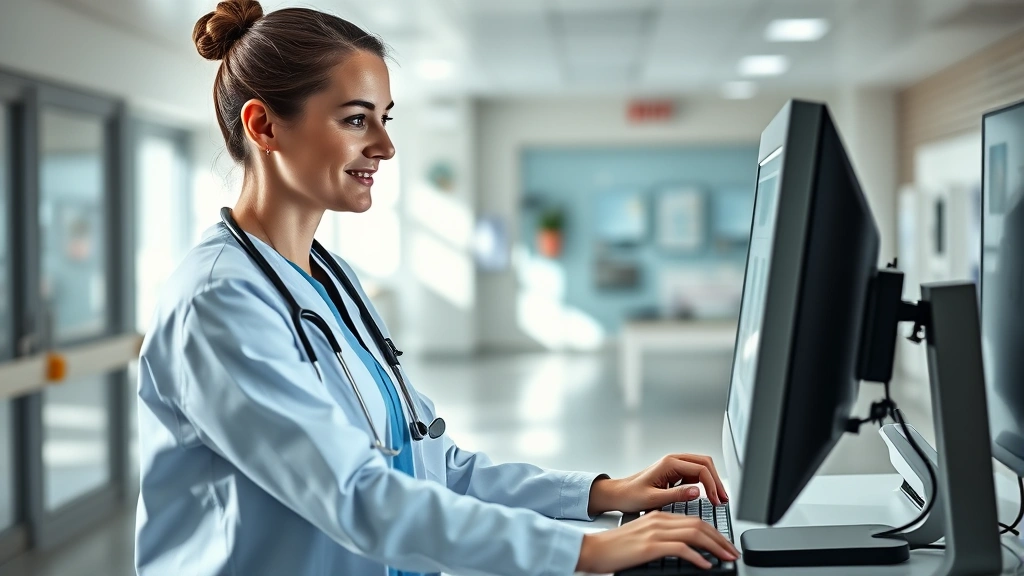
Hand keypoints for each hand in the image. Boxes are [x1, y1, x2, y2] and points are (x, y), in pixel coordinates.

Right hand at [575, 511, 739, 572]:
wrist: (593, 549)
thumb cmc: (615, 548)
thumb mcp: (642, 537)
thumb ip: (662, 537)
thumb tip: (685, 548)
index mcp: (658, 516)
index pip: (694, 520)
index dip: (714, 532)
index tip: (725, 545)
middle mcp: (659, 520)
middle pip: (699, 525)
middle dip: (720, 539)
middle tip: (733, 552)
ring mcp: (654, 532)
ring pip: (694, 534)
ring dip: (715, 547)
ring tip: (726, 558)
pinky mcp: (650, 546)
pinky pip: (681, 548)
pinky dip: (697, 556)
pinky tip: (705, 565)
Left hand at [588, 454, 728, 514]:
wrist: (619, 494)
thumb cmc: (631, 495)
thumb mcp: (653, 498)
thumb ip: (676, 494)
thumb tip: (697, 492)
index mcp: (669, 463)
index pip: (700, 469)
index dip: (712, 485)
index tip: (716, 500)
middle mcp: (673, 460)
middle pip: (705, 463)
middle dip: (716, 480)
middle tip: (723, 498)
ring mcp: (675, 465)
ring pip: (702, 467)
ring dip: (712, 481)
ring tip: (719, 497)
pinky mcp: (675, 472)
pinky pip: (695, 473)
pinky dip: (705, 482)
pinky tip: (708, 495)